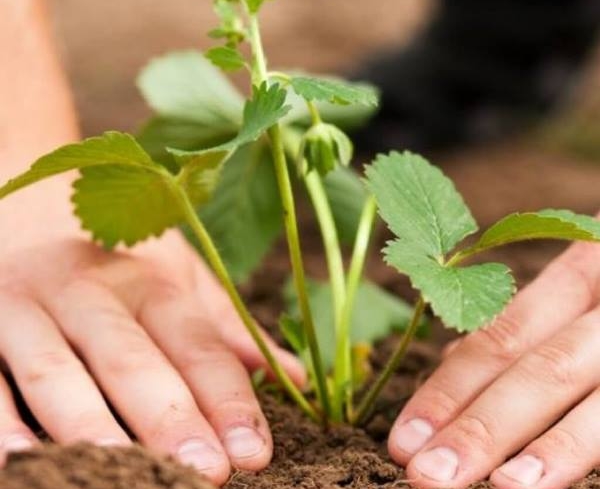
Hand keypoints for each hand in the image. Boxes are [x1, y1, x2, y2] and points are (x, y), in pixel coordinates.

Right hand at [0, 227, 303, 484]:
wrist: (26, 204)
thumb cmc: (117, 253)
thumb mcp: (178, 276)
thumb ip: (226, 329)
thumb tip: (295, 377)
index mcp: (151, 281)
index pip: (197, 344)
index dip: (228, 399)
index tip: (255, 452)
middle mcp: (90, 291)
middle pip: (132, 359)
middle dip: (169, 417)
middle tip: (209, 473)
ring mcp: (26, 307)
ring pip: (57, 371)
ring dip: (88, 424)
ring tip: (122, 473)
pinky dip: (0, 421)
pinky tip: (21, 463)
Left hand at [388, 237, 599, 488]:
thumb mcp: (580, 288)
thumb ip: (527, 325)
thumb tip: (453, 366)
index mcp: (579, 275)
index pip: (496, 339)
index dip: (447, 391)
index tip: (403, 439)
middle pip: (537, 371)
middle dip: (481, 428)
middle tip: (424, 476)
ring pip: (598, 401)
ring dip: (548, 452)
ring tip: (499, 488)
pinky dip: (599, 449)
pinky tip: (552, 480)